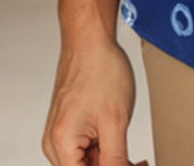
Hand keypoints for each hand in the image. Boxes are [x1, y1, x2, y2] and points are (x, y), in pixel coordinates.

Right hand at [41, 37, 147, 165]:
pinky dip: (104, 152)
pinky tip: (124, 149)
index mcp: (61, 144)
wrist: (90, 40)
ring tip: (136, 159)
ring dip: (110, 164)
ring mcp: (60, 135)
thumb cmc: (100, 69)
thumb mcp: (115, 121)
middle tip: (139, 163)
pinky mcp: (68, 128)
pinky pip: (85, 152)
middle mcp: (55, 144)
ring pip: (86, 164)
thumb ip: (115, 159)